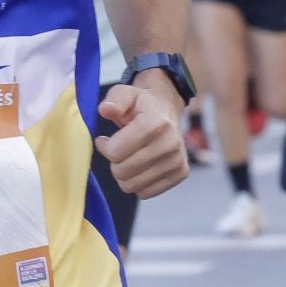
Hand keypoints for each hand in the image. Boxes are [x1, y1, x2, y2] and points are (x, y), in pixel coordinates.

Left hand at [95, 81, 189, 198]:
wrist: (166, 110)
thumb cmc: (140, 104)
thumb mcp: (124, 93)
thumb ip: (114, 100)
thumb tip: (105, 109)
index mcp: (155, 123)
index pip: (115, 152)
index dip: (104, 146)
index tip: (106, 139)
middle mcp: (170, 144)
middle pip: (122, 172)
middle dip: (114, 161)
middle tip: (118, 149)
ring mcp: (177, 161)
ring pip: (132, 186)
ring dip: (124, 174)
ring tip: (128, 157)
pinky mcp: (180, 174)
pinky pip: (146, 193)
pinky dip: (138, 182)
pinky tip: (140, 165)